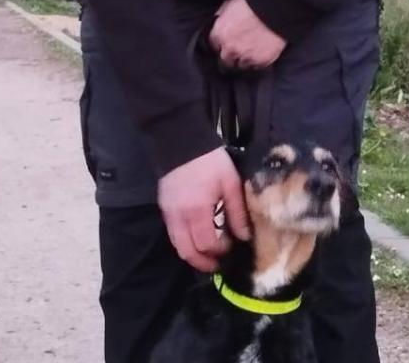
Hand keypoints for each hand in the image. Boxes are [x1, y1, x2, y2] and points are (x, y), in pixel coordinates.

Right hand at [157, 147, 249, 272]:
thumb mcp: (230, 182)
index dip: (221, 250)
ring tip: (207, 259)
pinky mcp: (164, 209)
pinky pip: (173, 235)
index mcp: (198, 210)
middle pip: (189, 251)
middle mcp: (180, 217)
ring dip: (193, 257)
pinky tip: (196, 242)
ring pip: (178, 246)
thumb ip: (237, 211)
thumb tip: (244, 236)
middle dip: (204, 262)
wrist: (181, 142)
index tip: (232, 247)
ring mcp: (169, 214)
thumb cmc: (210, 161)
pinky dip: (184, 244)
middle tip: (218, 265)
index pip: (208, 243)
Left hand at [209, 0, 285, 70]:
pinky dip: (258, 61)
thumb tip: (219, 20)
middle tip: (239, 48)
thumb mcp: (230, 4)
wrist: (275, 9)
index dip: (221, 43)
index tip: (226, 42)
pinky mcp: (261, 61)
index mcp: (220, 34)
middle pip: (226, 60)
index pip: (214, 45)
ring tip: (252, 50)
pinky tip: (261, 52)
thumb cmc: (252, 3)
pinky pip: (256, 67)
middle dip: (231, 55)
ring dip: (245, 59)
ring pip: (241, 65)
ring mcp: (246, 57)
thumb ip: (221, 17)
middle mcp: (230, 49)